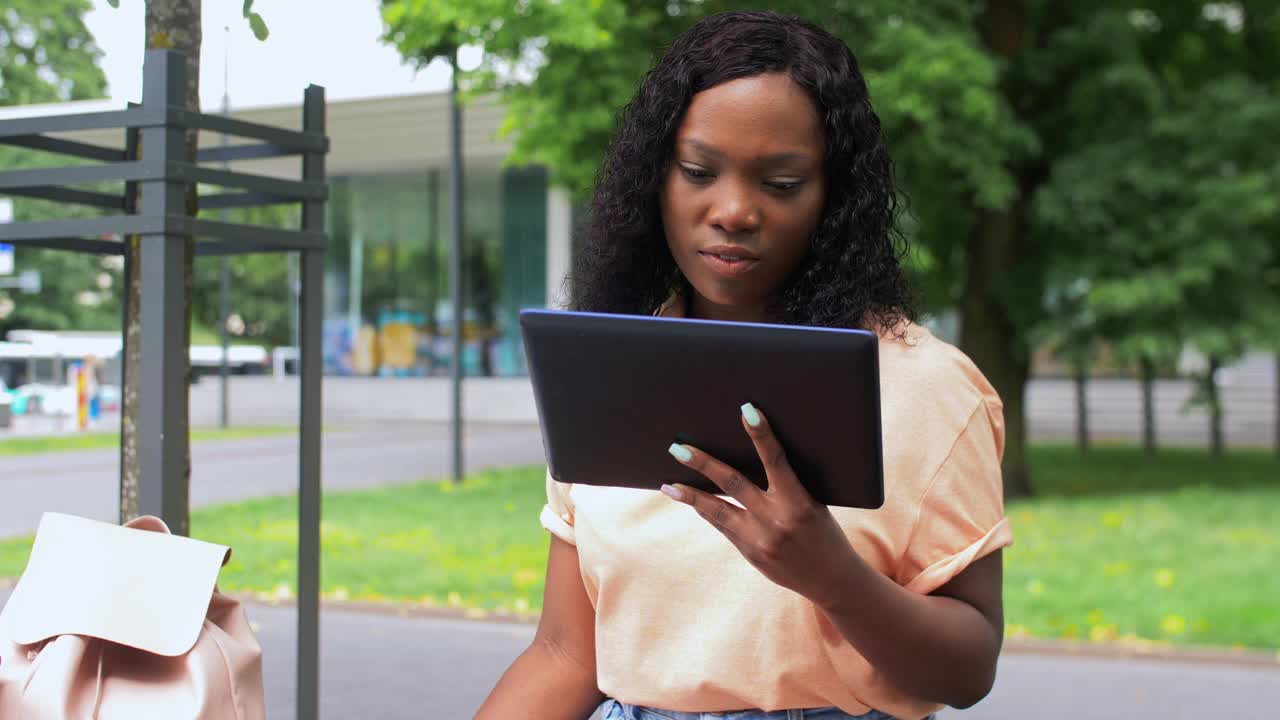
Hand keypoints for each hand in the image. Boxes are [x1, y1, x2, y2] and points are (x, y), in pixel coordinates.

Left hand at [662, 403, 862, 608]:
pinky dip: (706, 510)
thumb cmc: (824, 532)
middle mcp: (776, 521)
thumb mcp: (815, 503)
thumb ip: (788, 485)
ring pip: (717, 511)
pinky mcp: (750, 553)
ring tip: (669, 484)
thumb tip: (755, 455)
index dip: (761, 434)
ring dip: (691, 495)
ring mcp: (759, 540)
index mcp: (799, 503)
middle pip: (733, 484)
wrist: (831, 579)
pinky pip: (722, 526)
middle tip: (677, 448)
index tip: (747, 410)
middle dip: (703, 464)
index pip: (776, 461)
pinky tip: (690, 499)